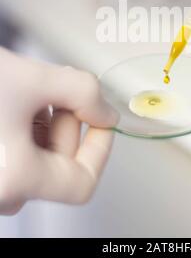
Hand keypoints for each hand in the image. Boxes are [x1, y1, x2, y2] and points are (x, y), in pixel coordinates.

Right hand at [0, 47, 116, 214]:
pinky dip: (27, 127)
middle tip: (60, 89)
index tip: (102, 119)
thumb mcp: (32, 77)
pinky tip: (17, 100)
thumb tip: (106, 112)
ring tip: (32, 89)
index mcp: (15, 177)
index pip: (82, 183)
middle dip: (68, 123)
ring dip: (47, 122)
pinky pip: (15, 156)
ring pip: (37, 159)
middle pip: (59, 166)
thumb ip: (83, 92)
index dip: (100, 149)